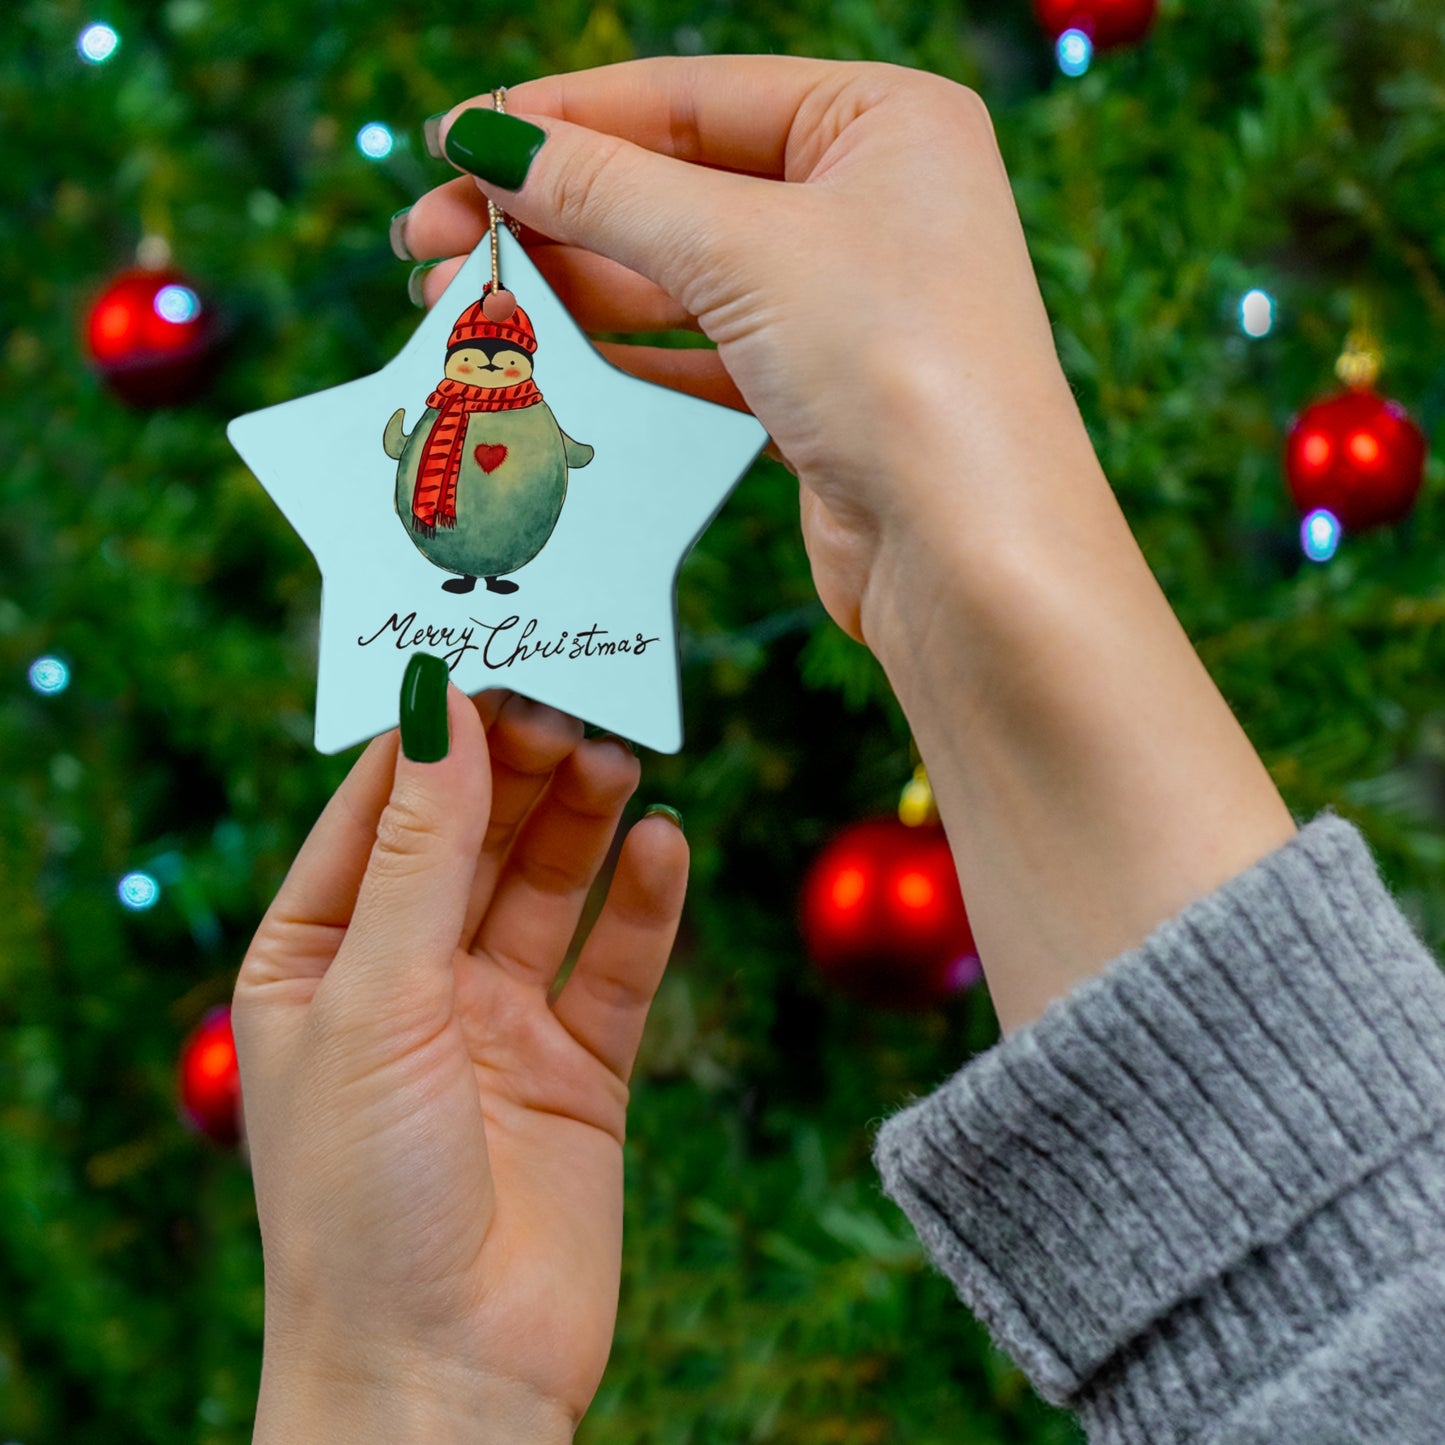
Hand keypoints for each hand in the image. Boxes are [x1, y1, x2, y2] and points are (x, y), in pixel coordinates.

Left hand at [232, 686, 687, 1439]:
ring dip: (582, 820)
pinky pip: (616, 964)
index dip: (431, 738)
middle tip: (572, 705)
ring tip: (618, 758)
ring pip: (548, 887)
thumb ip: (417, 853)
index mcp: (318, 959)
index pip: (377, 813)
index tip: (486, 662)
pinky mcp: (579, 1068)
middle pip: (472, 839)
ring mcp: (497, 1022)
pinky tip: (666, 845)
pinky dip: (644, 903)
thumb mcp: (373, 1000)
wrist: (445, 1376)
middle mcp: (407, 980)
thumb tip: (437, 709)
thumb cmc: (361, 1198)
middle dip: (517, 771)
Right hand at [400, 56, 1096, 645]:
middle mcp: (870, 201)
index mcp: (882, 120)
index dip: (561, 118)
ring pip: (679, 276)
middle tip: (428, 240)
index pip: (687, 96)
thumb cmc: (896, 367)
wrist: (972, 557)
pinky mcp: (819, 392)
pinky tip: (546, 361)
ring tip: (463, 304)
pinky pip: (699, 353)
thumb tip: (489, 140)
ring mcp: (845, 302)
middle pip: (674, 186)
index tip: (452, 142)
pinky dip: (622, 356)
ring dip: (571, 289)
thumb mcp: (743, 249)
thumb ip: (608, 190)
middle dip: (549, 213)